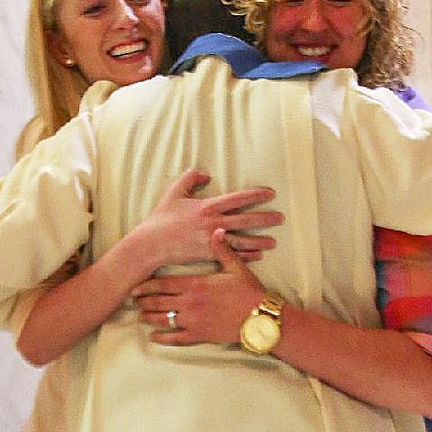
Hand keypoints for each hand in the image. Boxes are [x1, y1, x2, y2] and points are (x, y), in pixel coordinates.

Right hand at [129, 169, 282, 267]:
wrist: (151, 244)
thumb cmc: (161, 218)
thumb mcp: (173, 192)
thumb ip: (190, 178)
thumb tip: (206, 174)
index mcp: (207, 206)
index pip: (237, 198)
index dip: (255, 195)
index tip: (270, 194)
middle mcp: (212, 223)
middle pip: (245, 220)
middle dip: (265, 219)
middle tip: (281, 218)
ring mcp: (211, 240)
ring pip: (242, 241)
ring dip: (259, 241)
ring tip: (274, 242)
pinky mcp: (208, 255)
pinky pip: (231, 256)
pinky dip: (246, 256)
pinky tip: (258, 256)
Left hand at [133, 228, 266, 344]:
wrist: (260, 317)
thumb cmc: (249, 291)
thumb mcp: (236, 267)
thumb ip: (223, 249)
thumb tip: (217, 230)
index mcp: (196, 284)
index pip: (164, 284)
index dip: (147, 286)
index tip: (135, 286)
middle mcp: (190, 302)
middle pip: (158, 302)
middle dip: (143, 301)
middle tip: (133, 300)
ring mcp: (193, 320)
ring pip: (164, 319)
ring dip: (149, 318)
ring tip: (140, 316)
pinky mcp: (199, 335)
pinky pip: (176, 338)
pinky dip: (163, 337)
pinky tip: (154, 337)